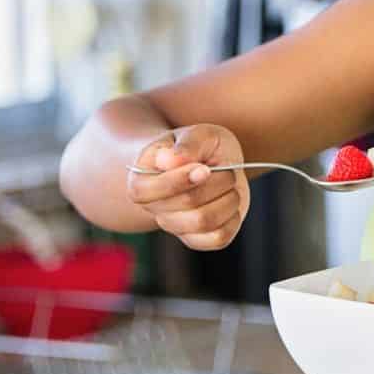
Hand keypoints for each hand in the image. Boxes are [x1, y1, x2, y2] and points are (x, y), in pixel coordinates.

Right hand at [125, 124, 249, 250]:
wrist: (208, 163)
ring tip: (230, 185)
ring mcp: (175, 227)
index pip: (157, 189)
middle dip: (217, 182)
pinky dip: (232, 218)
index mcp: (141, 182)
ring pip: (204, 222)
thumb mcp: (197, 134)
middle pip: (188, 203)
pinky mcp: (197, 239)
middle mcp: (154, 208)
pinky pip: (218, 239)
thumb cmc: (197, 147)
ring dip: (227, 199)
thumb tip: (172, 161)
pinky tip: (230, 202)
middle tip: (226, 170)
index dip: (184, 179)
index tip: (205, 168)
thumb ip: (187, 144)